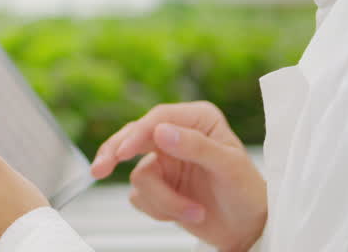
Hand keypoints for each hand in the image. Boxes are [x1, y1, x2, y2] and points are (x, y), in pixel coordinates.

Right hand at [90, 102, 266, 251]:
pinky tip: (185, 213)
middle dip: (115, 154)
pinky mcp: (158, 186)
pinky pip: (140, 197)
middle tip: (99, 170)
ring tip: (193, 212)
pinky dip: (161, 210)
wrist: (248, 230)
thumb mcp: (228, 166)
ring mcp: (164, 161)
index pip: (158, 118)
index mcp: (197, 119)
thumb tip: (160, 132)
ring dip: (164, 200)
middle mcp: (177, 135)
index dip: (137, 134)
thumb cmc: (248, 193)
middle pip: (132, 137)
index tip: (123, 153)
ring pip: (139, 177)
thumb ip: (195, 146)